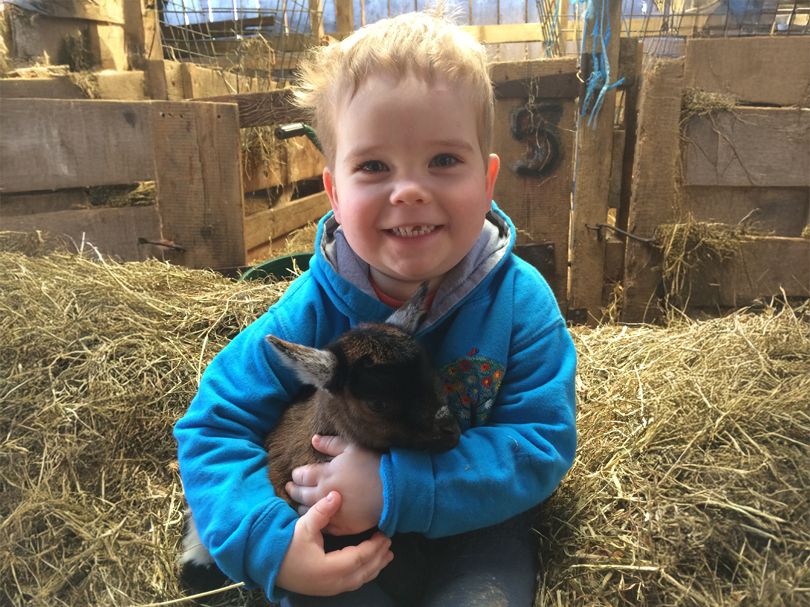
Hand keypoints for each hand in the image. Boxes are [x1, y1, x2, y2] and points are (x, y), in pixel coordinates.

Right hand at [276, 491, 393, 594]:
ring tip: (387, 554)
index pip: (359, 557)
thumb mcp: (303, 526)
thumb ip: (322, 512)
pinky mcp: (327, 589)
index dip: (374, 546)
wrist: (268, 565)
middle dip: (379, 556)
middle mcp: (332, 582)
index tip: (384, 533)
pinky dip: (365, 573)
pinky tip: (370, 566)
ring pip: (360, 580)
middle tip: (389, 541)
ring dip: (375, 566)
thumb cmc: (286, 546)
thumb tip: (336, 494)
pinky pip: (353, 583)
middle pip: (364, 571)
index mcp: (328, 568)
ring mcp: (330, 588)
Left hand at [286, 435, 383, 535]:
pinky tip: (316, 519)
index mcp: (325, 474)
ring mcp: (333, 512)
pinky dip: (317, 522)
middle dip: (293, 490)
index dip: (296, 475)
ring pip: (309, 512)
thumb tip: (313, 439)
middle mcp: (324, 494)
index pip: (301, 475)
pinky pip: (324, 526)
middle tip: (289, 488)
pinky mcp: (343, 526)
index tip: (295, 474)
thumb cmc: (374, 464)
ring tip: (298, 505)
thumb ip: (330, 443)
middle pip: (301, 494)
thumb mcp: (352, 447)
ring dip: (301, 508)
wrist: (394, 490)